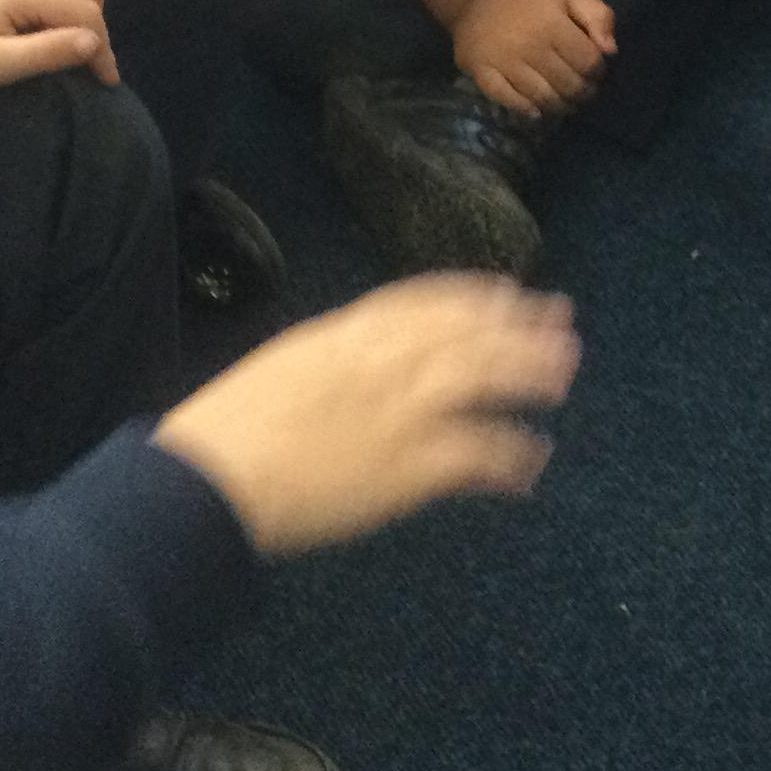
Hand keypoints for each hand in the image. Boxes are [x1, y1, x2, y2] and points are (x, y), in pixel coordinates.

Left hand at [0, 0, 116, 112]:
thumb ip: (49, 52)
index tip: (105, 82)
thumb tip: (96, 43)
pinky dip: (53, 0)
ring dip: (75, 9)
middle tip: (83, 61)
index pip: (84, 10)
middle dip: (94, 21)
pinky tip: (38, 29)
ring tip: (62, 47)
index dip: (102, 47)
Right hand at [155, 276, 578, 550]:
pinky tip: (530, 462)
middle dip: (517, 326)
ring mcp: (399, 412)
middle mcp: (381, 363)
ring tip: (561, 378)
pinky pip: (475, 455)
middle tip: (561, 323)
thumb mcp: (283, 369)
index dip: (472, 297)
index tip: (505, 292)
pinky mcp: (408, 467)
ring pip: (482, 379)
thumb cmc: (228, 431)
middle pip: (466, 333)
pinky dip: (509, 458)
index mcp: (345, 335)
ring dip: (526, 374)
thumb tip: (358, 359)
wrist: (210, 478)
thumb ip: (331, 361)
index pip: (424, 302)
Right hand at [453, 0, 615, 117]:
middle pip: (569, 86)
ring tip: (565, 102)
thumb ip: (598, 15)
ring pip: (543, 99)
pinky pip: (509, 101)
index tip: (593, 71)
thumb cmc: (530, 0)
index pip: (589, 63)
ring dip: (561, 107)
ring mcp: (505, 62)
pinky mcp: (483, 74)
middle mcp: (530, 46)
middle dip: (583, 93)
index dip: (598, 72)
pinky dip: (526, 111)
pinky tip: (536, 112)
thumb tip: (610, 51)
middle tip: (582, 91)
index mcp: (553, 24)